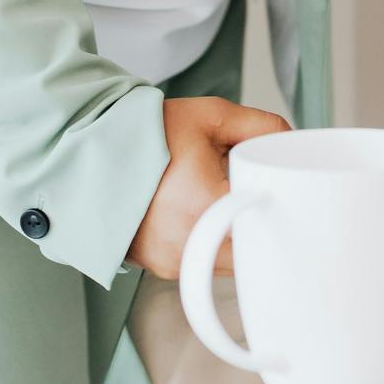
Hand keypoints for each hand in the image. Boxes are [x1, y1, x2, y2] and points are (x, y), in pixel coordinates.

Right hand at [124, 95, 291, 282]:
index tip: (291, 201)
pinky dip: (212, 247)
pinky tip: (210, 220)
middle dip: (262, 230)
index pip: (267, 227)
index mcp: (206, 206)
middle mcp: (188, 243)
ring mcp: (172, 261)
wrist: (90, 149)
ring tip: (236, 208)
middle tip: (267, 203)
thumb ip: (261, 127)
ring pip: (227, 265)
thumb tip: (292, 143)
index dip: (284, 216)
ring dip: (237, 242)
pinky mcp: (159, 267)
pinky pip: (202, 266)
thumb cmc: (147, 132)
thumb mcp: (212, 117)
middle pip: (250, 253)